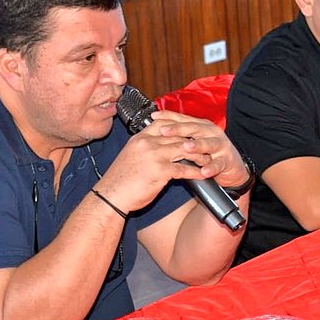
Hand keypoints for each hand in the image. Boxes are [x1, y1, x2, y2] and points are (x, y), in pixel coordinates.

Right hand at [97, 110, 246, 212]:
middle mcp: (148, 143)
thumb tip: (160, 145)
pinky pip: (184, 168)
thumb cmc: (120, 180)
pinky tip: (202, 174)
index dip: (179, 126)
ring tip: (207, 159)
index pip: (164, 124)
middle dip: (193, 140)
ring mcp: (154, 156)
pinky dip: (195, 172)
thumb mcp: (131, 155)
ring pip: (184, 149)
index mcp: (140, 138)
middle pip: (177, 136)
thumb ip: (145, 147)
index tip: (191, 130)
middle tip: (205, 145)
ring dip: (198, 155)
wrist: (111, 195)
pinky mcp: (160, 171)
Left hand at [150, 110, 249, 188]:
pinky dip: (211, 167)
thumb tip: (155, 117)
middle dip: (179, 129)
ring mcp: (220, 145)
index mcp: (201, 125)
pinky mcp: (226, 160)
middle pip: (194, 128)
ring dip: (197, 145)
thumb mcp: (193, 139)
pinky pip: (218, 164)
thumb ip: (177, 130)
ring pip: (208, 144)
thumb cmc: (209, 151)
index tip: (154, 116)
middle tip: (165, 131)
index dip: (169, 117)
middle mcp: (210, 132)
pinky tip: (204, 171)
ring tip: (186, 148)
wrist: (232, 166)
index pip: (183, 118)